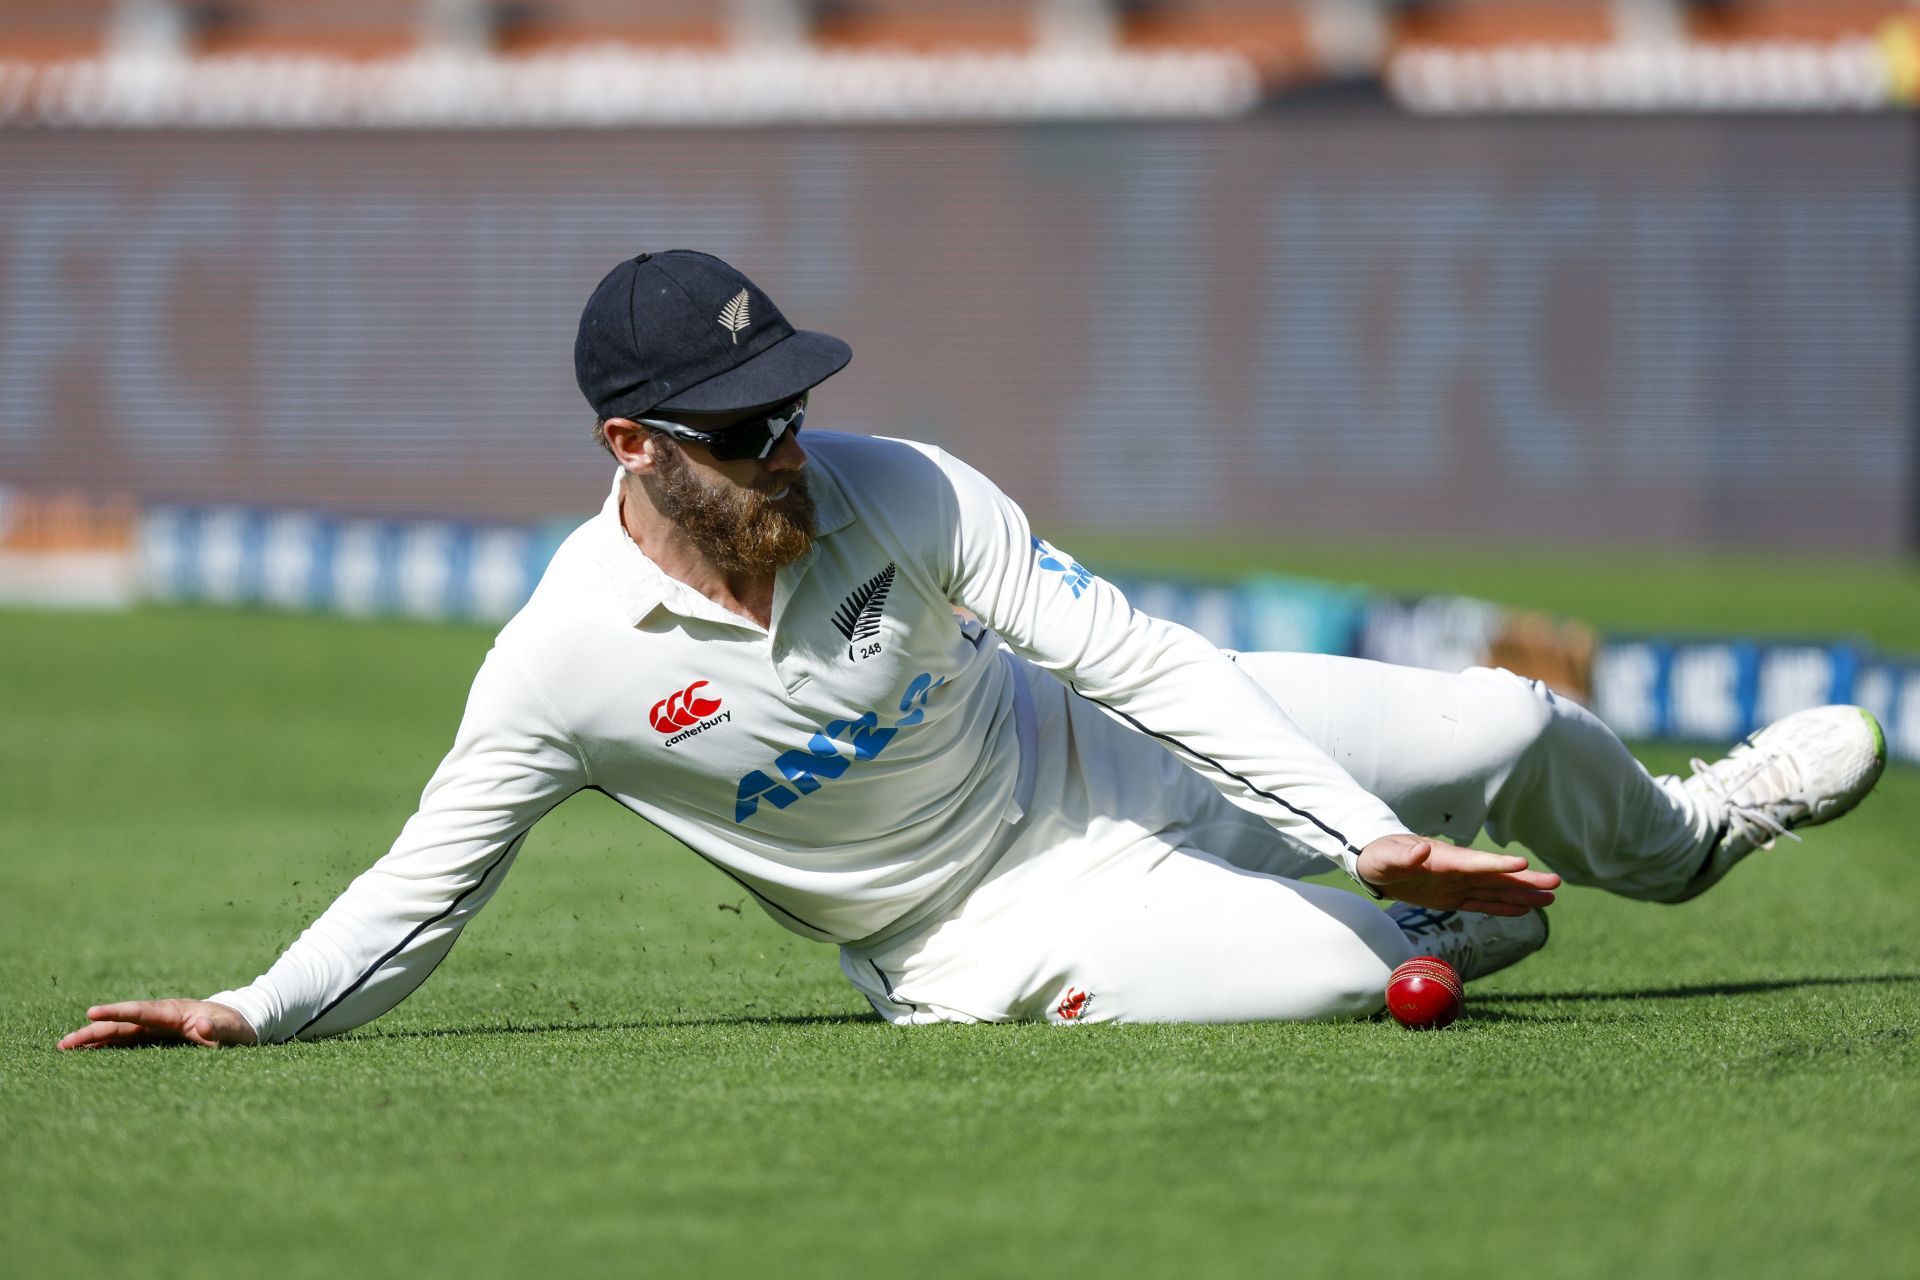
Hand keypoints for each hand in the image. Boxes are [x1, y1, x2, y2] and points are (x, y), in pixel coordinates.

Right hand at [57, 999, 257, 1050]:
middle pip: (124, 1023)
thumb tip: (200, 1024)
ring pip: (122, 1030)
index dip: (117, 1012)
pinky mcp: (159, 1035)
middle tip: (64, 1043)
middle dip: (94, 1031)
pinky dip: (110, 1043)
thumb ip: (218, 1029)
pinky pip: (130, 1039)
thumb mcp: (233, 1031)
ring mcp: (159, 1025)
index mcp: (176, 1013)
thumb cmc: (239, 1028)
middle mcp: (162, 1017)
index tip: (91, 1013)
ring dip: (96, 1038)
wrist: (244, 1023)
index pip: (141, 1012)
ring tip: (67, 1047)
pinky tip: (91, 1051)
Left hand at [1358, 834, 1559, 915]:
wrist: (1373, 862)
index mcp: (1443, 858)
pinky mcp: (1452, 897)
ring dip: (1522, 894)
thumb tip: (1421, 849)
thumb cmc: (1379, 856)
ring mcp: (1457, 883)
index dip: (1498, 864)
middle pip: (1496, 876)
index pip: (1475, 862)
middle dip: (1525, 880)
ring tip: (1551, 898)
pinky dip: (1502, 906)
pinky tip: (1524, 909)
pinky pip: (1481, 903)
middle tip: (1556, 883)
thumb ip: (1403, 856)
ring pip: (1495, 890)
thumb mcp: (1385, 857)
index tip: (1524, 863)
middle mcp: (1457, 870)